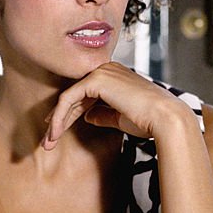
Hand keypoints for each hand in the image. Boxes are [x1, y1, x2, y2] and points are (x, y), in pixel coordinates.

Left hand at [42, 62, 195, 148]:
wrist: (165, 119)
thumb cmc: (149, 121)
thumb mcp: (121, 118)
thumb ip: (103, 114)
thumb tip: (88, 116)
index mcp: (116, 76)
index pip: (86, 94)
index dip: (69, 113)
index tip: (56, 130)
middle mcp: (108, 70)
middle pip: (75, 95)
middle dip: (59, 118)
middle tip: (48, 140)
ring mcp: (101, 72)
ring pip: (69, 97)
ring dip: (57, 121)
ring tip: (49, 142)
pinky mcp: (96, 80)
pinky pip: (69, 98)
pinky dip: (59, 116)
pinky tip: (55, 132)